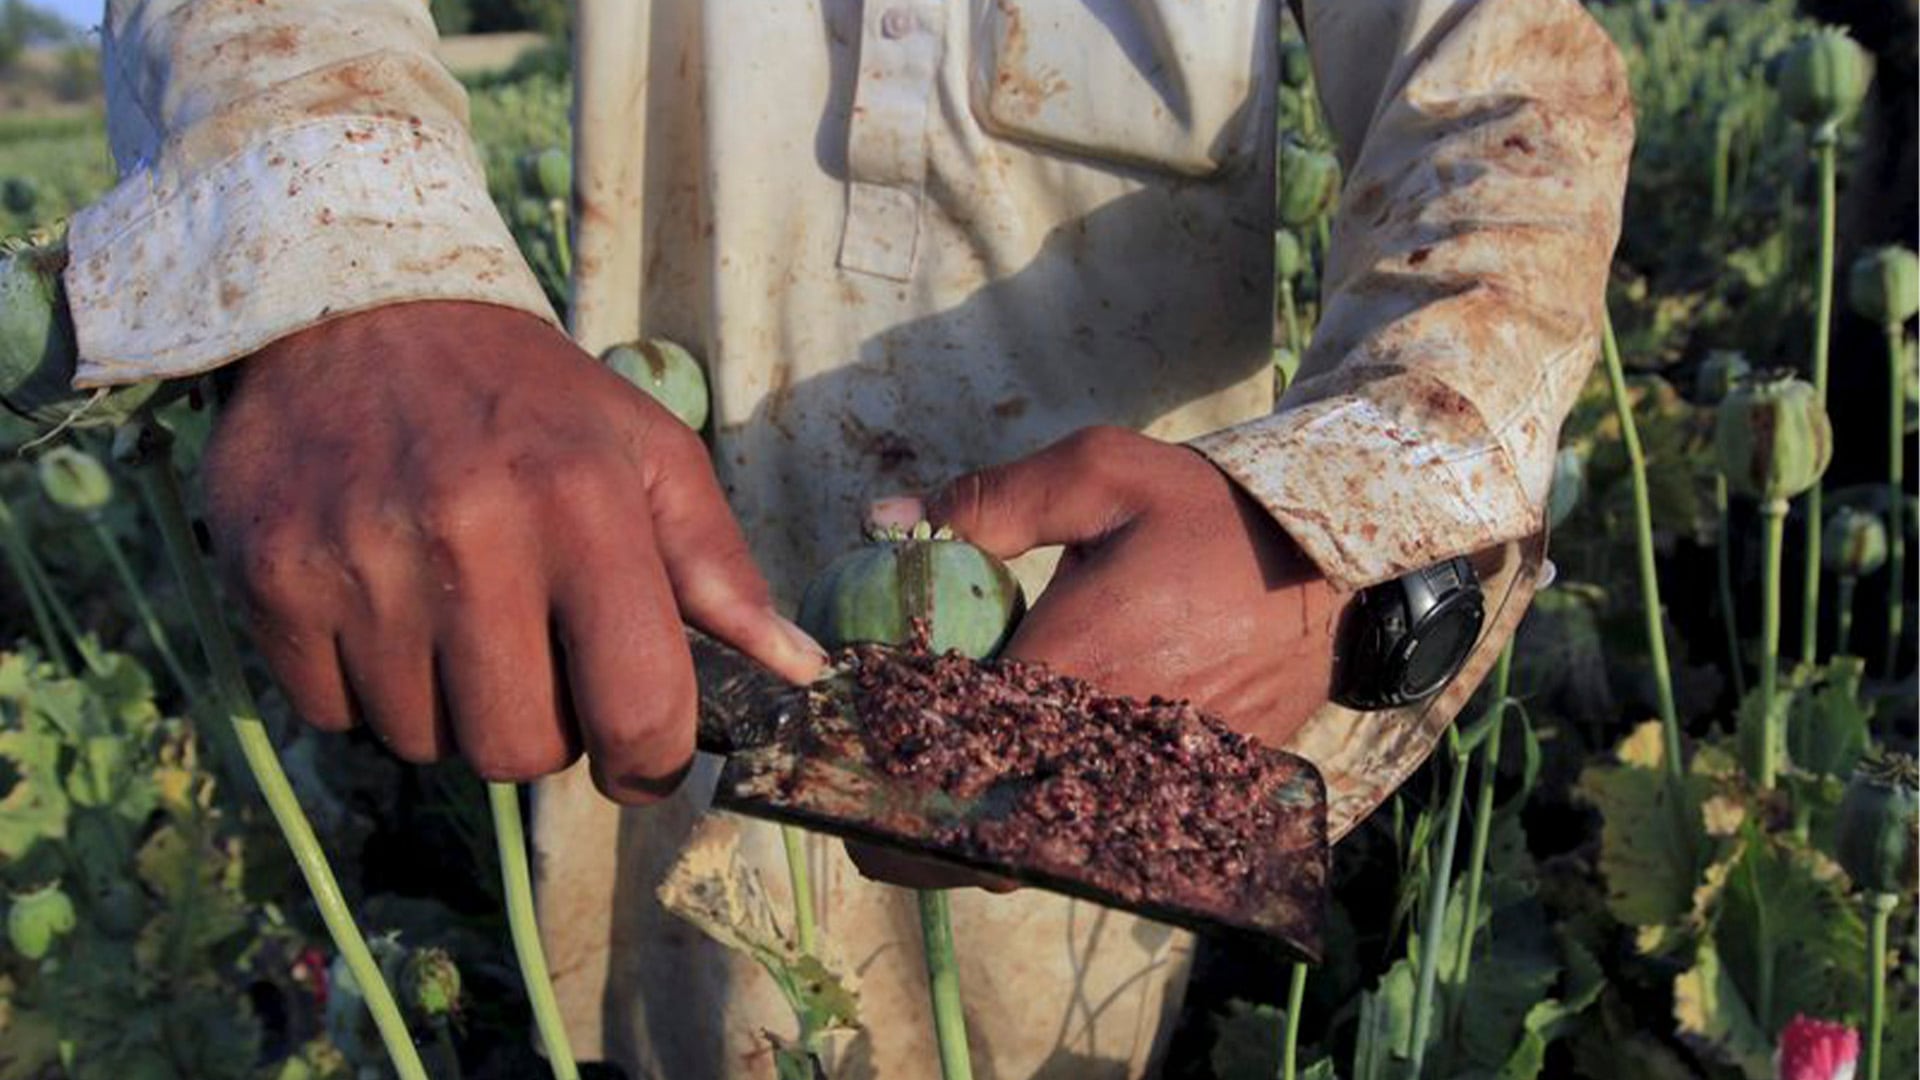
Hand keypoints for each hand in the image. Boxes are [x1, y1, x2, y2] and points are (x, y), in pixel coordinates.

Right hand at [202, 301, 825, 801]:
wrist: (358, 307)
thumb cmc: (527, 398)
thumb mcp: (647, 452)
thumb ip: (722, 568)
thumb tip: (799, 669)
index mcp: (584, 503)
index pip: (638, 706)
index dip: (652, 762)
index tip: (643, 759)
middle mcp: (470, 534)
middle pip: (522, 752)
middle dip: (546, 733)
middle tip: (537, 663)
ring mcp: (359, 559)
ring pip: (425, 743)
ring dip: (452, 708)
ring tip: (454, 616)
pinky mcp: (271, 576)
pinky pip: (337, 716)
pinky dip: (368, 689)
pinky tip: (384, 607)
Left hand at [849, 426, 1343, 888]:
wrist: (1332, 561)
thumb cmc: (1210, 513)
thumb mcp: (1100, 474)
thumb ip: (989, 502)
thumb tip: (886, 524)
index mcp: (1076, 666)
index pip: (951, 753)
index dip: (880, 776)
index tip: (833, 766)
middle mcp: (1111, 742)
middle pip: (985, 835)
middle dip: (912, 835)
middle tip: (860, 815)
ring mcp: (1154, 781)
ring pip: (1039, 853)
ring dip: (974, 843)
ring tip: (923, 811)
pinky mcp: (1189, 795)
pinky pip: (1096, 841)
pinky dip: (1044, 836)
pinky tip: (1012, 800)